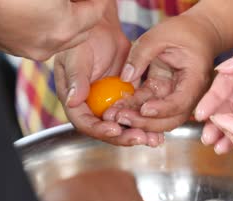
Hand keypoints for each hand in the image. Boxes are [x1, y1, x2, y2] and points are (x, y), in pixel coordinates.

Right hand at [0, 0, 109, 59]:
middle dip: (83, 16)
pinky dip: (36, 30)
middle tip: (79, 3)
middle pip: (81, 33)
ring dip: (62, 25)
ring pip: (57, 41)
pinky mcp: (4, 45)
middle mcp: (47, 46)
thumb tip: (90, 2)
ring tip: (54, 7)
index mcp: (64, 28)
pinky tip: (31, 13)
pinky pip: (31, 41)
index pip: (96, 14)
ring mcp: (24, 49)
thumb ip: (79, 1)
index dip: (98, 2)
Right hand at [54, 3, 162, 146]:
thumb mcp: (76, 58)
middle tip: (140, 138)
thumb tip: (73, 101)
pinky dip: (146, 120)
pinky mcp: (125, 98)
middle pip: (107, 129)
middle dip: (124, 136)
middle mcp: (93, 107)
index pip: (85, 123)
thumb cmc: (82, 41)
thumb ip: (76, 79)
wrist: (101, 29)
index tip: (115, 130)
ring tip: (154, 140)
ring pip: (124, 124)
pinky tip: (159, 129)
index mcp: (76, 102)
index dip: (100, 129)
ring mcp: (110, 104)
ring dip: (138, 132)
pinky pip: (136, 112)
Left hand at [103, 12, 219, 134]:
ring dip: (139, 121)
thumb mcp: (161, 34)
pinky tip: (119, 110)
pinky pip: (150, 107)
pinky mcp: (164, 94)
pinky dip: (136, 111)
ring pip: (160, 119)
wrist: (198, 32)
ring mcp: (177, 96)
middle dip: (147, 123)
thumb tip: (126, 77)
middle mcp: (189, 94)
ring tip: (116, 116)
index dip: (163, 109)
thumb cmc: (185, 31)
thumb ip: (142, 53)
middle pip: (171, 119)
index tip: (144, 109)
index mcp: (195, 79)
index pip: (181, 101)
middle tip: (122, 118)